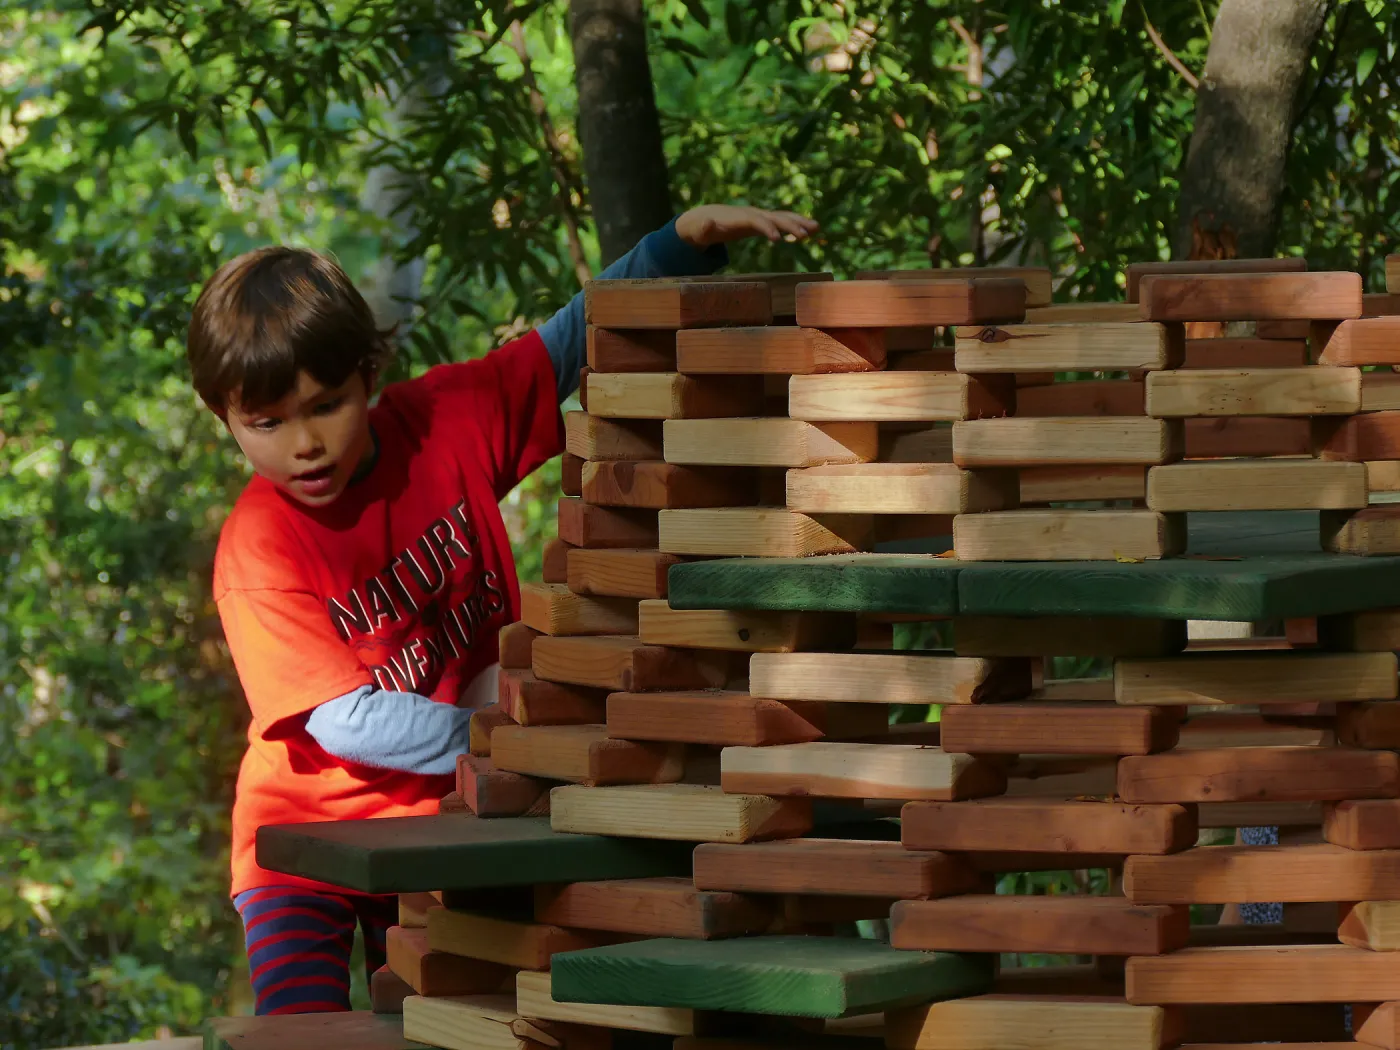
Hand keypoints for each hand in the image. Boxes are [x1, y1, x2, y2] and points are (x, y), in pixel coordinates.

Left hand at [675, 205, 819, 248]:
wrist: (704, 217)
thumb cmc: (700, 228)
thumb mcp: (698, 230)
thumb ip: (703, 227)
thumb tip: (707, 221)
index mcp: (738, 217)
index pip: (755, 221)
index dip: (766, 228)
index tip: (778, 239)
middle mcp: (752, 214)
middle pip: (773, 217)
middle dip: (789, 225)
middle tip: (805, 234)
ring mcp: (758, 216)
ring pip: (781, 217)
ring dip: (798, 222)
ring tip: (816, 228)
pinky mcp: (762, 222)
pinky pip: (781, 222)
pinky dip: (795, 225)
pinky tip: (809, 231)